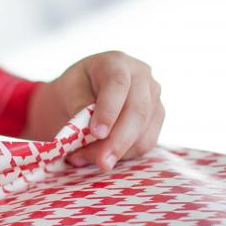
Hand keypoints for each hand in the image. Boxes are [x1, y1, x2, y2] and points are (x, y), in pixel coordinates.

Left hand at [25, 51, 163, 170]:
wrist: (87, 91)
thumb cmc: (76, 88)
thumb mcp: (69, 89)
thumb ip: (78, 106)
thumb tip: (88, 132)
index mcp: (117, 62)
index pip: (118, 84)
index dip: (109, 110)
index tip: (96, 133)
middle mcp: (142, 76)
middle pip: (138, 111)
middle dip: (118, 141)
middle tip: (102, 162)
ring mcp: (154, 97)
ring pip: (144, 132)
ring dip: (117, 152)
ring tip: (85, 158)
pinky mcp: (157, 119)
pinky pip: (145, 143)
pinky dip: (124, 155)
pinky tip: (101, 156)